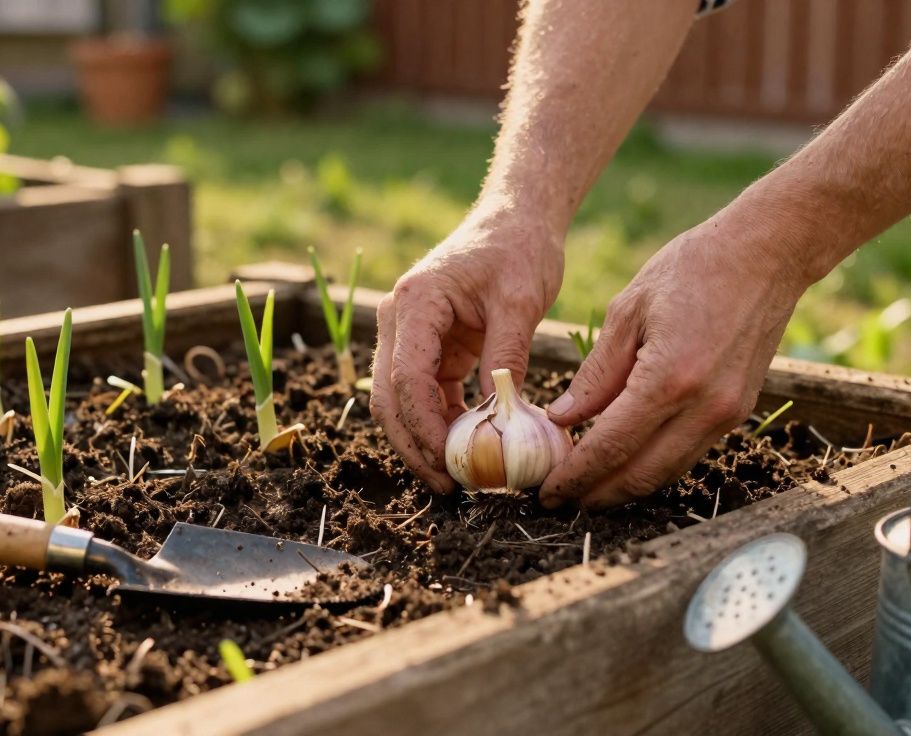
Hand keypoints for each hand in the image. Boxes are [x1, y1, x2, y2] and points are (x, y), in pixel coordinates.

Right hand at [370, 207, 564, 493]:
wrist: (517, 221)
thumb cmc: (519, 250)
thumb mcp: (520, 302)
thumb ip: (506, 356)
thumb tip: (500, 417)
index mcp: (416, 303)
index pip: (406, 376)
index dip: (424, 425)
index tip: (451, 461)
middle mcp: (399, 319)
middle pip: (390, 397)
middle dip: (414, 445)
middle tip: (447, 486)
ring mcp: (409, 335)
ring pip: (401, 401)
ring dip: (424, 440)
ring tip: (457, 478)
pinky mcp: (429, 347)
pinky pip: (425, 394)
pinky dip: (441, 424)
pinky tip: (467, 449)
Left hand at [539, 215, 809, 508]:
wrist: (768, 254)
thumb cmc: (693, 269)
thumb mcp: (629, 311)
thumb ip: (597, 374)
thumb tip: (563, 418)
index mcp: (669, 379)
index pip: (610, 448)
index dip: (575, 476)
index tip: (548, 493)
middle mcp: (703, 407)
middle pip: (640, 475)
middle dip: (597, 494)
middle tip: (562, 500)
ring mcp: (727, 414)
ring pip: (667, 472)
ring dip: (626, 487)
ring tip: (588, 487)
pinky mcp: (739, 411)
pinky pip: (689, 453)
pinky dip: (654, 464)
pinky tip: (626, 459)